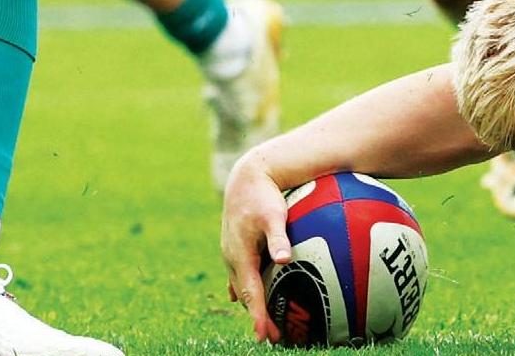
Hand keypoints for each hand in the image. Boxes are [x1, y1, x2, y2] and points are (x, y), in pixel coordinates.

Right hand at [221, 151, 291, 342]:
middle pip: (245, 294)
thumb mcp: (273, 215)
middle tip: (273, 336)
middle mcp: (232, 258)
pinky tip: (246, 297)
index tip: (264, 337)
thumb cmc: (262, 195)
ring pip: (241, 285)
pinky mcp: (234, 246)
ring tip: (265, 321)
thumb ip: (278, 238)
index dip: (257, 316)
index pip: (250, 294)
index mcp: (240, 256)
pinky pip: (239, 274)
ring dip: (252, 303)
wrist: (246, 177)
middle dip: (257, 316)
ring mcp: (231, 252)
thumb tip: (283, 259)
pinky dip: (246, 288)